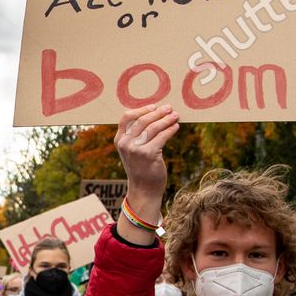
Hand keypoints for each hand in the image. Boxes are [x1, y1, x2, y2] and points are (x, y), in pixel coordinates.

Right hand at [115, 105, 178, 241]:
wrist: (144, 189)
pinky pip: (162, 137)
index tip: (154, 106)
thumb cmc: (141, 168)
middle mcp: (125, 143)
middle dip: (158, 112)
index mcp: (119, 140)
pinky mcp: (149, 154)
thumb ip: (136, 135)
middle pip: (142, 120)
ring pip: (153, 127)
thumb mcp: (132, 151)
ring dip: (166, 119)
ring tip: (175, 116)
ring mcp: (136, 149)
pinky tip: (176, 127)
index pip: (126, 118)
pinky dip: (170, 130)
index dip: (141, 110)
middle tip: (169, 108)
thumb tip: (154, 115)